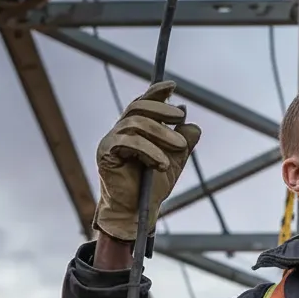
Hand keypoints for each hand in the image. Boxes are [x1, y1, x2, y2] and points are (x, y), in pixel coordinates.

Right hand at [94, 81, 200, 240]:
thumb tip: (192, 124)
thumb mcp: (176, 160)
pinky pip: (128, 142)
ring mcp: (110, 141)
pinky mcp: (105, 154)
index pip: (143, 103)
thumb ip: (184, 141)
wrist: (139, 211)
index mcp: (135, 129)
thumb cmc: (153, 186)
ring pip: (136, 123)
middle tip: (181, 117)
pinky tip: (162, 163)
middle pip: (138, 108)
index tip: (173, 86)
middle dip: (162, 110)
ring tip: (180, 148)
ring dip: (161, 133)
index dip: (155, 92)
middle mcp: (120, 131)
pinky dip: (149, 150)